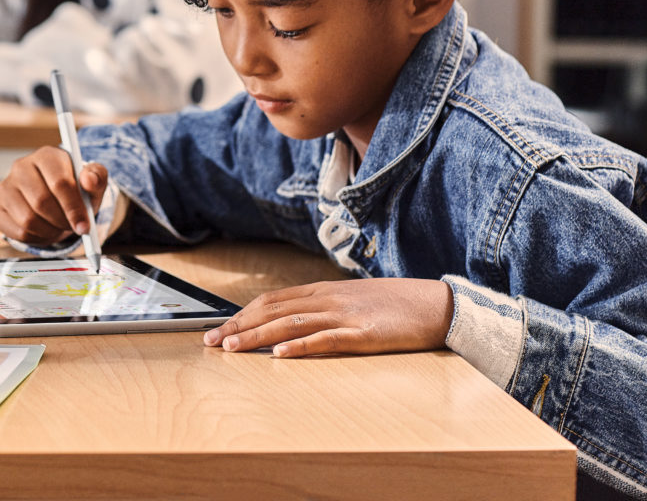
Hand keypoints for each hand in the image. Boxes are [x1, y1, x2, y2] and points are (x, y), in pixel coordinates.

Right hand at [0, 146, 109, 245]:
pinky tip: (44, 230)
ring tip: (58, 227)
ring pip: (28, 220)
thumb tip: (89, 179)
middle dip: (62, 221)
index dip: (74, 208)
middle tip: (72, 227)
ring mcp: (6, 187)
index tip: (84, 225)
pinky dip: (36, 238)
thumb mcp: (92, 183)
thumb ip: (97, 178)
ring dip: (50, 231)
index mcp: (47, 155)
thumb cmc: (76, 190)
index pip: (60, 183)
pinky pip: (17, 232)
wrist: (56, 198)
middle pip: (42, 202)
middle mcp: (21, 167)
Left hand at [203, 278, 453, 357]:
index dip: (242, 314)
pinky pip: (326, 340)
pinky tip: (280, 356)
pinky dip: (300, 347)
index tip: (218, 329)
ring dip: (257, 337)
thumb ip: (322, 307)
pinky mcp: (364, 335)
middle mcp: (327, 300)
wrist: (436, 304)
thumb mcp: (351, 299)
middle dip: (238, 327)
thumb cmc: (394, 304)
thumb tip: (291, 320)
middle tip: (211, 342)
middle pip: (273, 311)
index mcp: (322, 291)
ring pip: (291, 325)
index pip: (271, 301)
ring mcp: (345, 316)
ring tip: (231, 348)